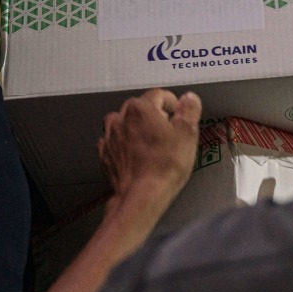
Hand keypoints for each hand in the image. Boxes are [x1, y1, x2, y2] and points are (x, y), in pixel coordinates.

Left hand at [98, 88, 201, 205]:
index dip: (172, 103)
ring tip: (150, 144)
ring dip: (136, 129)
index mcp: (141, 108)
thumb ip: (189, 110)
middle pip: (139, 108)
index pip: (158, 95)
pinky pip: (115, 143)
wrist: (141, 196)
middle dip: (153, 116)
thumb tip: (189, 98)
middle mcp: (120, 117)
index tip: (178, 114)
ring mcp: (109, 136)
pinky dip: (124, 146)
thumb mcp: (187, 134)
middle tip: (167, 132)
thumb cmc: (166, 164)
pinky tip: (136, 157)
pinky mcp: (104, 155)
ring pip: (124, 124)